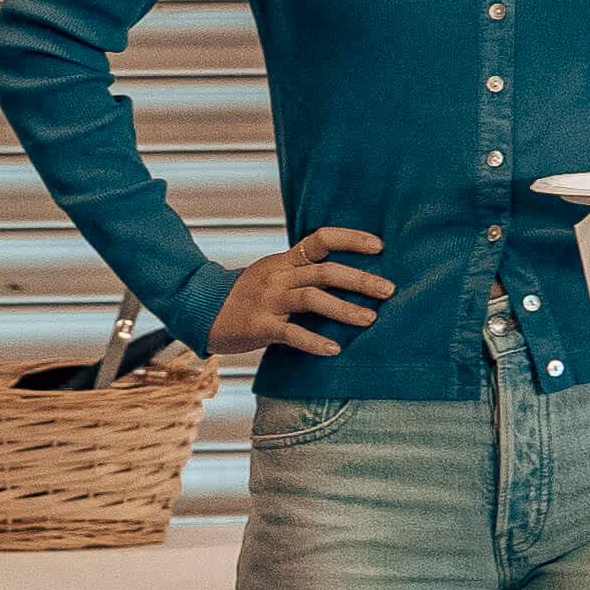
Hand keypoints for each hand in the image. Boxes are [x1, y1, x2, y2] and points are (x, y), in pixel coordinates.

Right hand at [215, 228, 392, 364]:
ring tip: (369, 319)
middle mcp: (278, 275)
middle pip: (324, 271)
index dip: (351, 239)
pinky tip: (333, 349)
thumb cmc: (246, 296)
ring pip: (311, 298)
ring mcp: (268, 300)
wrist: (200, 310)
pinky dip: (314, 341)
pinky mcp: (258, 326)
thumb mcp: (273, 275)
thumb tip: (346, 279)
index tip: (379, 247)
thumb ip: (303, 274)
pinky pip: (290, 333)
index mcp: (284, 260)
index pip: (321, 239)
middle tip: (388, 291)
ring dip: (344, 309)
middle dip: (360, 280)